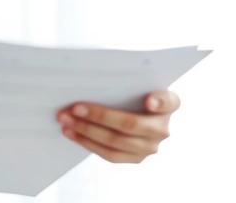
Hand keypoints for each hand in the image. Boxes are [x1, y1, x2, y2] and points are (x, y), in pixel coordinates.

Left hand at [56, 90, 179, 163]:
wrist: (138, 114)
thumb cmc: (134, 93)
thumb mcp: (137, 83)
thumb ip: (127, 81)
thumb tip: (97, 75)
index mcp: (169, 104)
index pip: (168, 101)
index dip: (159, 102)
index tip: (148, 100)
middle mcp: (163, 128)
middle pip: (129, 124)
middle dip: (98, 116)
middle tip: (74, 108)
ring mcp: (151, 146)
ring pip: (116, 142)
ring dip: (86, 132)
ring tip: (66, 122)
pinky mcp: (137, 158)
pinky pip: (111, 155)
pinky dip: (88, 143)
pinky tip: (72, 134)